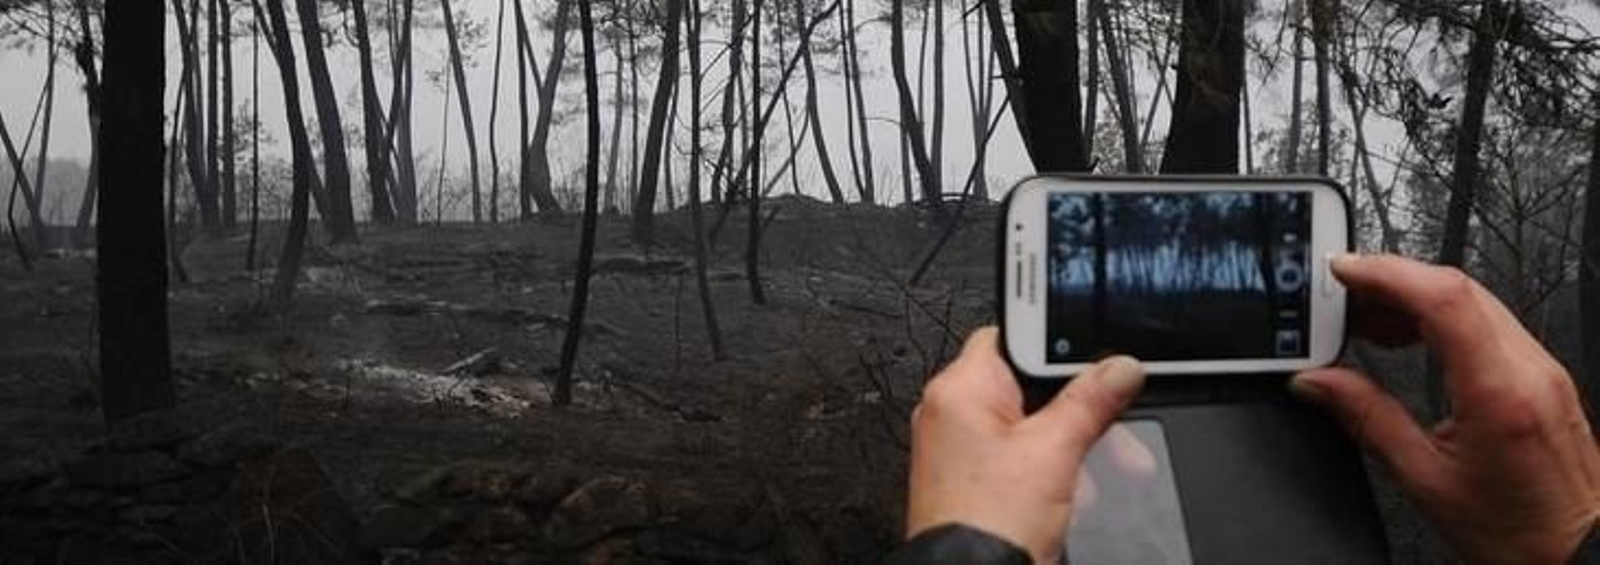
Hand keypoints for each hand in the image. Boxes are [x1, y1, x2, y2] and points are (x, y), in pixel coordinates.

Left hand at [906, 327, 1146, 563]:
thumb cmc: (989, 524)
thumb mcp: (1054, 452)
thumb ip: (1090, 402)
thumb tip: (1120, 367)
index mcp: (959, 388)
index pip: (1009, 334)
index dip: (1054, 343)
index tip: (1094, 358)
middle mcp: (950, 412)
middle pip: (1025, 384)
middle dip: (1075, 407)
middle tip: (1109, 423)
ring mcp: (958, 447)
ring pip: (1028, 424)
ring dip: (1068, 443)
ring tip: (1094, 469)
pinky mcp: (971, 479)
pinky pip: (1017, 456)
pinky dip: (1048, 467)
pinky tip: (1070, 491)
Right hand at [1291, 255, 1599, 564]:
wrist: (1578, 553)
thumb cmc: (1520, 532)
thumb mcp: (1425, 479)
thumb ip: (1366, 420)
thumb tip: (1317, 383)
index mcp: (1500, 391)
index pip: (1443, 299)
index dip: (1386, 272)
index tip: (1341, 271)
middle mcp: (1529, 369)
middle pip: (1455, 288)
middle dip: (1389, 279)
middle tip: (1337, 295)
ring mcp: (1540, 368)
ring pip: (1471, 299)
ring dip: (1411, 295)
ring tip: (1363, 319)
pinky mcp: (1539, 375)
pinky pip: (1484, 321)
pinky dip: (1436, 315)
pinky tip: (1406, 334)